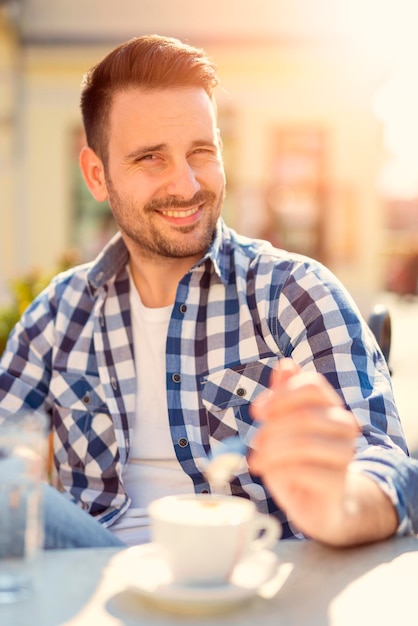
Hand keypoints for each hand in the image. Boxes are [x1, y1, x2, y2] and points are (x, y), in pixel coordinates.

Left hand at [248, 359, 396, 545]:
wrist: (319, 506)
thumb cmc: (297, 463)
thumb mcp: (282, 428)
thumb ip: (282, 398)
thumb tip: (285, 365)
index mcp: (329, 406)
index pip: (312, 385)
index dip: (280, 394)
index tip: (257, 411)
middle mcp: (344, 426)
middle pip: (305, 414)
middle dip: (270, 428)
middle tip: (254, 443)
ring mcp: (345, 455)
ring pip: (304, 443)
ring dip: (271, 451)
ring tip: (256, 461)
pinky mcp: (338, 483)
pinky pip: (304, 470)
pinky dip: (279, 470)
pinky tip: (271, 474)